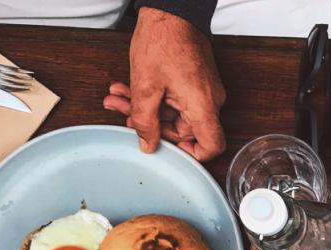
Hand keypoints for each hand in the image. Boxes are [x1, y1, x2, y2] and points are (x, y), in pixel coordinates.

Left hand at [103, 7, 225, 160]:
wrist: (171, 8)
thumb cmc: (163, 39)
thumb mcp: (145, 85)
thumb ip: (145, 120)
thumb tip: (148, 144)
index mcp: (203, 105)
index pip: (212, 146)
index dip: (192, 155)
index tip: (170, 150)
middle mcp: (209, 100)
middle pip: (184, 129)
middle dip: (151, 123)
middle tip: (124, 114)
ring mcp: (203, 90)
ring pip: (174, 112)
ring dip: (145, 107)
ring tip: (118, 98)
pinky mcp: (195, 81)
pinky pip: (176, 98)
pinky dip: (154, 96)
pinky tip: (130, 89)